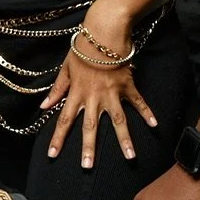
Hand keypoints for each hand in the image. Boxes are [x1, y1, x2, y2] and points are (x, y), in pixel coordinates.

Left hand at [41, 18, 155, 168]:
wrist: (103, 34)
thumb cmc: (82, 49)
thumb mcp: (65, 68)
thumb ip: (57, 89)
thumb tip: (43, 106)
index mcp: (76, 94)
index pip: (64, 120)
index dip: (58, 138)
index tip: (52, 155)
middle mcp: (93, 97)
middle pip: (90, 127)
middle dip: (88, 148)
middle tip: (88, 166)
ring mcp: (112, 93)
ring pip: (118, 121)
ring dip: (124, 140)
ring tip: (131, 156)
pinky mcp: (128, 86)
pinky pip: (138, 102)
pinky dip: (147, 113)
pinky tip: (155, 125)